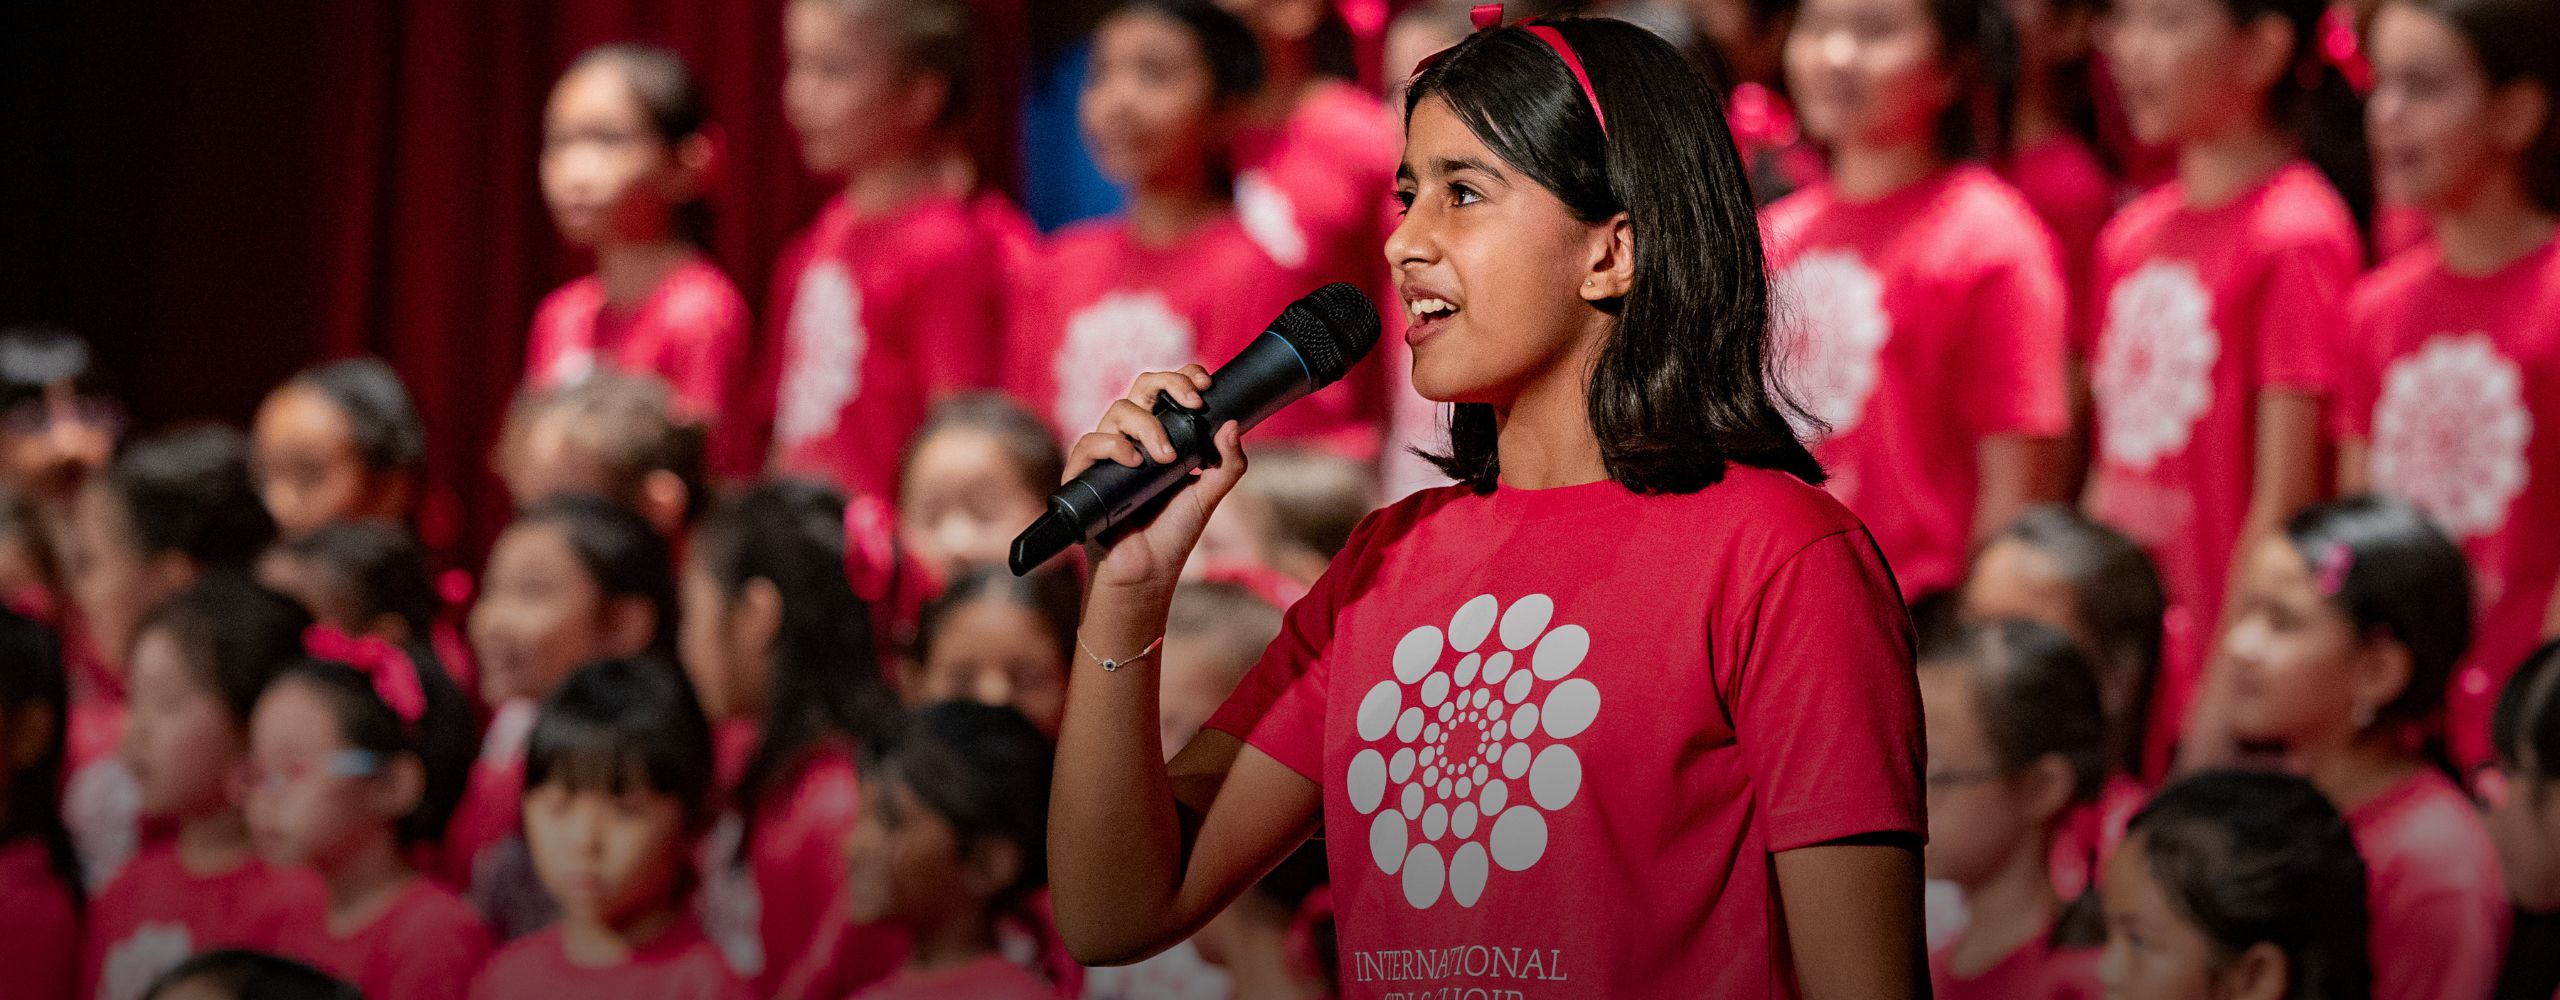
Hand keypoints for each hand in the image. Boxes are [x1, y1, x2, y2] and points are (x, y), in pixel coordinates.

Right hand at [1062, 365, 1248, 592]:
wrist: (1147, 573)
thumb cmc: (1173, 534)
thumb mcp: (1208, 495)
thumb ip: (1227, 463)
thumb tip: (1234, 424)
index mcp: (1159, 437)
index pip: (1165, 391)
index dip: (1183, 377)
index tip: (1206, 384)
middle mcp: (1131, 439)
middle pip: (1141, 388)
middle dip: (1168, 384)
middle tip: (1193, 404)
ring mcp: (1106, 455)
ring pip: (1118, 411)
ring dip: (1147, 426)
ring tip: (1166, 457)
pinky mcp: (1084, 475)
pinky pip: (1089, 443)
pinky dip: (1112, 446)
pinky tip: (1133, 461)